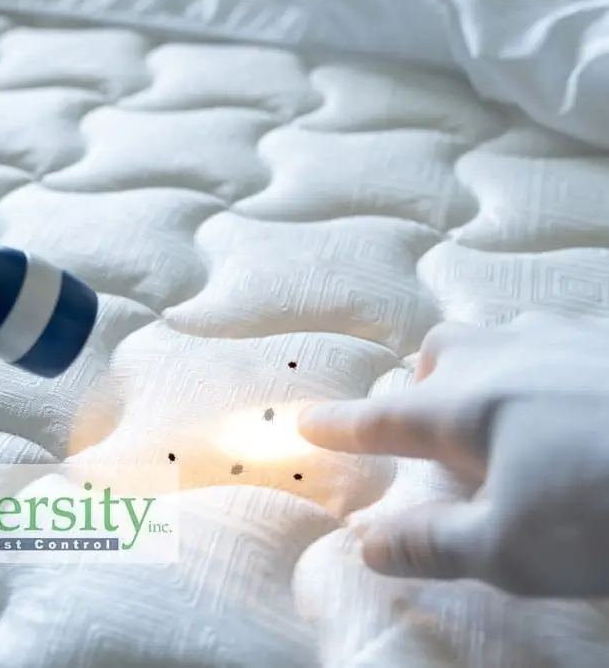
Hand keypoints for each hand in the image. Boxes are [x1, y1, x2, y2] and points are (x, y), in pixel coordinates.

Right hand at [298, 312, 608, 597]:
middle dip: (420, 381)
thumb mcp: (510, 549)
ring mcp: (560, 338)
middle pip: (437, 353)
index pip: (379, 419)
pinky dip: (539, 359)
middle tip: (430, 422)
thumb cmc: (606, 508)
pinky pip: (554, 334)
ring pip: (495, 334)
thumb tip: (365, 545)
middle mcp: (502, 358)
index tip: (306, 421)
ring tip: (499, 402)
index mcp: (463, 408)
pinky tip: (571, 390)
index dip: (339, 426)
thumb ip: (429, 545)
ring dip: (479, 364)